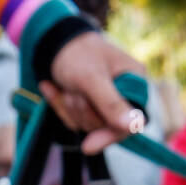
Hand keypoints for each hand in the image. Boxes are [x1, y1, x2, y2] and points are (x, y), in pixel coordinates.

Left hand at [40, 31, 147, 154]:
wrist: (51, 38)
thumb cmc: (76, 52)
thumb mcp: (91, 77)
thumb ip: (111, 103)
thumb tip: (133, 126)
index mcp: (135, 82)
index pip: (132, 121)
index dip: (111, 135)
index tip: (88, 146)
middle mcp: (124, 94)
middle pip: (107, 126)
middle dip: (84, 112)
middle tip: (75, 92)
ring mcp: (105, 101)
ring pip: (88, 125)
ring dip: (71, 108)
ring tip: (67, 86)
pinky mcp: (87, 105)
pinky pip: (74, 120)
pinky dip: (60, 106)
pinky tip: (51, 87)